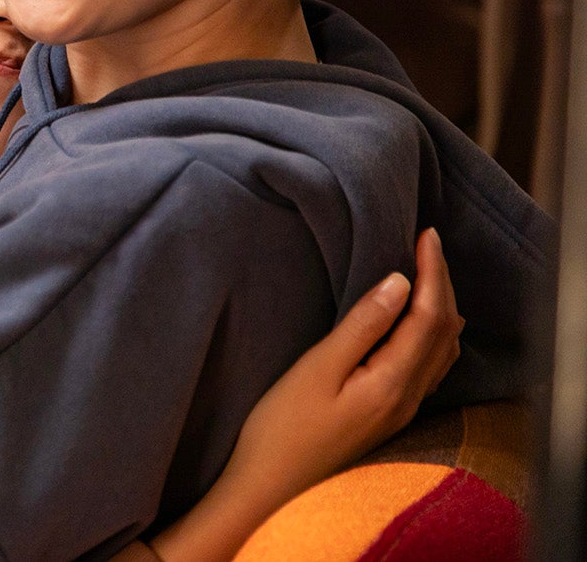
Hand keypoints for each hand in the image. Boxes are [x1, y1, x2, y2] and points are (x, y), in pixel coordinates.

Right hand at [225, 227, 461, 494]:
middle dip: (442, 282)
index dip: (433, 270)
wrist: (271, 484)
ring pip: (443, 349)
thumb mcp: (316, 368)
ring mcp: (401, 409)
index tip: (426, 233)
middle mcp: (408, 397)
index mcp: (392, 382)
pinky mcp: (388, 414)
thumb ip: (362, 326)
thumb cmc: (282, 426)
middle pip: (445, 331)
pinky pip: (430, 365)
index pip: (430, 315)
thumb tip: (399, 283)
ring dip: (441, 306)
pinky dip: (432, 332)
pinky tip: (415, 322)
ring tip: (425, 272)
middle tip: (427, 243)